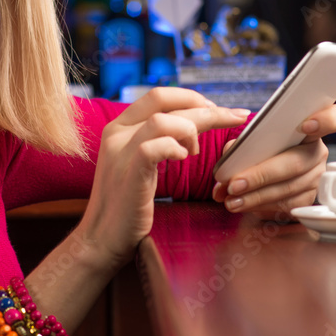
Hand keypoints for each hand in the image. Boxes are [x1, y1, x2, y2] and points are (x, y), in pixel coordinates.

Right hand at [75, 87, 249, 268]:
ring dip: (190, 130)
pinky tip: (185, 158)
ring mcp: (119, 152)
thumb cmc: (125, 205)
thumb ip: (154, 142)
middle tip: (235, 118)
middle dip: (207, 108)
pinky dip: (175, 148)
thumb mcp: (136, 164)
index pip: (158, 96)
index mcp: (118, 127)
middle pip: (165, 101)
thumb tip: (189, 127)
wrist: (99, 240)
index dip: (191, 97)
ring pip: (162, 120)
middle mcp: (116, 133)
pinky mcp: (127, 174)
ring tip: (196, 152)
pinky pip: (154, 147)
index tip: (215, 109)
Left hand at [212, 104, 335, 220]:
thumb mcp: (252, 135)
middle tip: (235, 184)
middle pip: (295, 163)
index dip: (326, 120)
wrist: (263, 165)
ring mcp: (316, 177)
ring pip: (288, 188)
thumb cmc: (260, 144)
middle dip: (261, 175)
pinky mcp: (309, 198)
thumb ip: (244, 139)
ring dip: (256, 197)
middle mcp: (318, 152)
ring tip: (231, 199)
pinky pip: (287, 205)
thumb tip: (231, 155)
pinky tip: (245, 205)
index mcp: (311, 126)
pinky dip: (262, 207)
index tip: (306, 125)